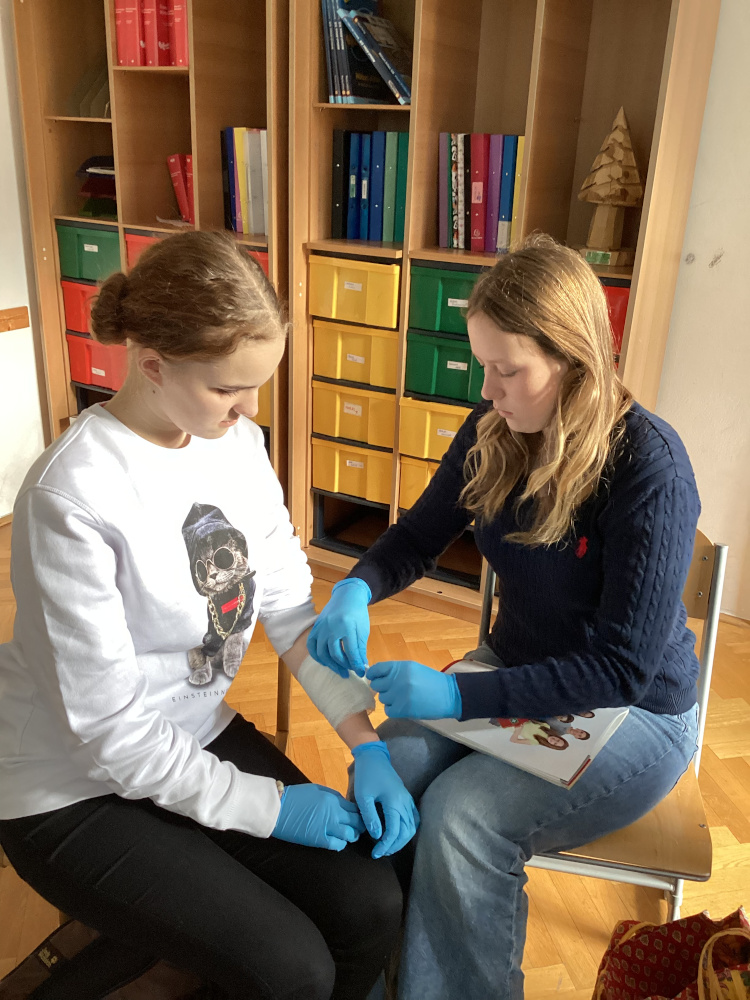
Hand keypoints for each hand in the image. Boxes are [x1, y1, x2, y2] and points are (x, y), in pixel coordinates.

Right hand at [272, 783, 365, 850]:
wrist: (277, 809)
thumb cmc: (296, 796)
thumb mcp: (317, 789)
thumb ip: (333, 797)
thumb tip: (345, 805)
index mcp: (333, 799)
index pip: (356, 807)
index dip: (361, 812)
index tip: (361, 816)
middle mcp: (333, 813)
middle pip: (357, 821)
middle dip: (361, 824)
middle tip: (359, 827)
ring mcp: (327, 827)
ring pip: (350, 834)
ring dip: (352, 835)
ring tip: (350, 834)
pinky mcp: (319, 840)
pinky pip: (338, 845)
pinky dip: (341, 844)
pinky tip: (338, 841)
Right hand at [306, 577, 370, 677]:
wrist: (347, 595)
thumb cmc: (358, 613)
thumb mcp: (363, 630)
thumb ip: (360, 649)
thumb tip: (360, 667)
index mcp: (347, 627)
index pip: (351, 652)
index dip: (356, 665)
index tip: (361, 673)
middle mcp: (332, 627)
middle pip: (335, 654)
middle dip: (343, 666)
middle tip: (349, 673)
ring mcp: (321, 627)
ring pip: (322, 652)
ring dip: (330, 664)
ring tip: (339, 670)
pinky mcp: (315, 627)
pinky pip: (312, 646)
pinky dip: (317, 656)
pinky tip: (325, 662)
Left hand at [351, 741, 418, 858]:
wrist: (374, 757)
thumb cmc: (366, 775)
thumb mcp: (363, 797)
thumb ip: (370, 817)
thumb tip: (377, 836)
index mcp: (394, 802)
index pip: (394, 831)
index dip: (386, 845)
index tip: (375, 853)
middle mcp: (405, 802)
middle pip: (406, 832)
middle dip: (395, 845)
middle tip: (381, 852)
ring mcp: (408, 800)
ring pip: (412, 826)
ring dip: (402, 839)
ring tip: (389, 846)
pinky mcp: (407, 798)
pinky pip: (413, 818)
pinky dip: (408, 829)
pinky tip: (398, 834)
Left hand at [366, 661, 461, 719]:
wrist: (449, 695)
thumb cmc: (431, 680)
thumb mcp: (413, 668)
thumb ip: (395, 671)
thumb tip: (376, 675)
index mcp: (401, 667)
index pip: (376, 669)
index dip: (373, 674)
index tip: (374, 678)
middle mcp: (398, 679)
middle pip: (377, 685)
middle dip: (383, 688)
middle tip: (393, 690)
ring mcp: (400, 695)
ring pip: (382, 698)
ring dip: (390, 699)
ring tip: (402, 698)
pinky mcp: (403, 709)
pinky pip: (388, 710)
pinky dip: (394, 710)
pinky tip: (403, 707)